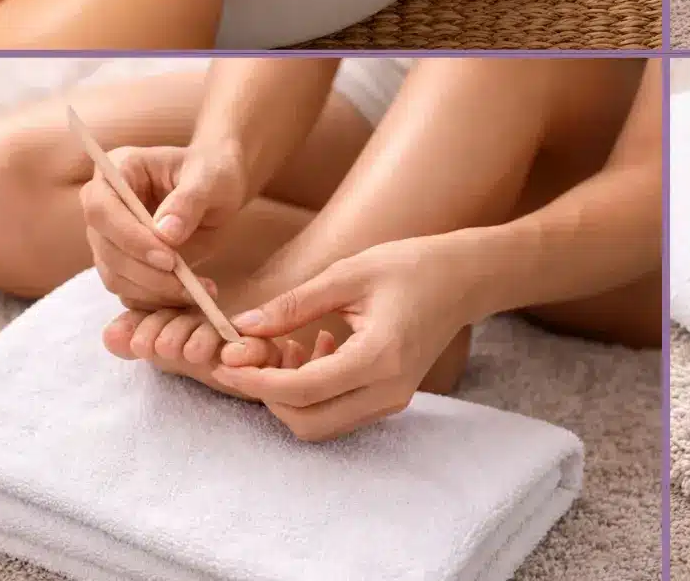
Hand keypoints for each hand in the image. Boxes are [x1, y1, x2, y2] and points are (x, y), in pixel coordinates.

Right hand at [78, 143, 247, 308]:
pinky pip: (129, 291)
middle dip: (145, 273)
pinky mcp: (122, 264)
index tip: (168, 258)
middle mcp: (102, 206)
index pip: (102, 210)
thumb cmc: (212, 173)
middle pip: (105, 249)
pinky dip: (158, 300)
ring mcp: (108, 238)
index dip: (130, 238)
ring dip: (154, 292)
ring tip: (198, 291)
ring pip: (115, 277)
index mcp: (116, 171)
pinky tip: (191, 295)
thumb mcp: (209, 179)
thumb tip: (166, 234)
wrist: (217, 188)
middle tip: (188, 284)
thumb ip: (188, 201)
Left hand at [212, 237, 473, 440]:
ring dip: (289, 395)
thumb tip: (242, 327)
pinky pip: (338, 412)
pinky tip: (313, 348)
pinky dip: (311, 392)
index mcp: (379, 357)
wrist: (465, 279)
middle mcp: (388, 390)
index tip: (224, 362)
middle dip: (267, 395)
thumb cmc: (412, 266)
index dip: (256, 382)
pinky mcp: (390, 398)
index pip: (303, 391)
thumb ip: (294, 304)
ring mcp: (392, 399)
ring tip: (285, 345)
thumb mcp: (349, 274)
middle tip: (251, 355)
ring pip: (321, 424)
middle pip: (308, 422)